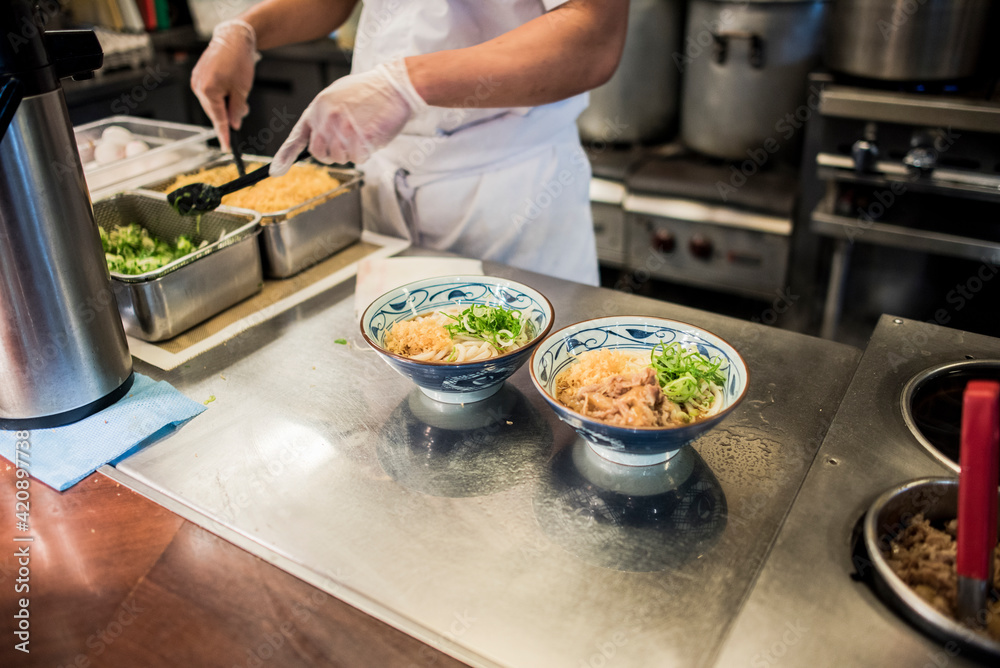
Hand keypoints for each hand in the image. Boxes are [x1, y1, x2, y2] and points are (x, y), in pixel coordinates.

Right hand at [191, 20, 259, 151]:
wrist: (233, 39)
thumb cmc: (238, 61)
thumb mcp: (242, 90)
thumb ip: (237, 110)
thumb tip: (234, 124)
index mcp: (208, 91)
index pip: (218, 119)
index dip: (224, 134)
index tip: (226, 147)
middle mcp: (198, 87)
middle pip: (214, 112)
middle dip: (228, 114)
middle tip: (242, 107)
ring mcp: (196, 80)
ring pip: (212, 103)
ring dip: (224, 104)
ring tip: (237, 92)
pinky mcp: (198, 76)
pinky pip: (209, 93)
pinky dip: (219, 95)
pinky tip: (229, 87)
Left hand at [269, 59, 426, 175]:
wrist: (394, 85)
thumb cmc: (368, 91)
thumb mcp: (336, 95)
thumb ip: (323, 116)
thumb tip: (316, 138)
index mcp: (317, 107)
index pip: (298, 137)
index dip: (285, 156)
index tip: (276, 171)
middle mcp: (327, 119)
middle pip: (321, 154)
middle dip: (334, 153)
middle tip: (348, 140)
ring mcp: (344, 129)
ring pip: (340, 159)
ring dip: (352, 152)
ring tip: (362, 132)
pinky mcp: (362, 138)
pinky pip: (358, 159)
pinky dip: (366, 152)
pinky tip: (372, 134)